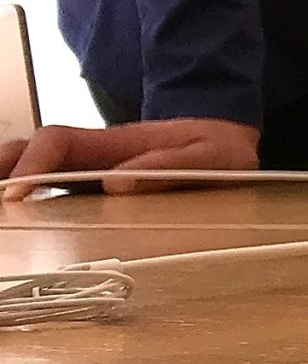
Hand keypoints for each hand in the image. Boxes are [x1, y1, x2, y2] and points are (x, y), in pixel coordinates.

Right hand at [2, 118, 261, 199]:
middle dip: (4, 170)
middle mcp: (94, 152)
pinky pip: (52, 189)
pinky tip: (17, 223)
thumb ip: (171, 165)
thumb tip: (118, 183)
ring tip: (2, 216)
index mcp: (115, 142)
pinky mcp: (94, 189)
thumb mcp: (210, 154)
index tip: (17, 194)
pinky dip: (27, 200)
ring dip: (9, 183)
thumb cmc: (218, 148)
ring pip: (36, 169)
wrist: (229, 145)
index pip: (58, 140)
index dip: (33, 162)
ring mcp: (90, 169)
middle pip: (32, 151)